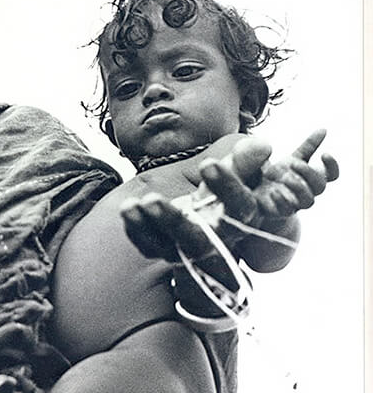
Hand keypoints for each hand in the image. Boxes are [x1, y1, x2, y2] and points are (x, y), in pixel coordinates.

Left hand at [120, 130, 338, 262]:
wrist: (205, 213)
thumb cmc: (222, 191)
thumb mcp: (233, 174)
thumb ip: (244, 162)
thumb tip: (262, 145)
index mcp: (238, 220)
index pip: (239, 210)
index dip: (228, 187)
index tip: (209, 163)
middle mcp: (213, 240)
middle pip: (197, 240)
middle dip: (173, 221)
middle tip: (151, 198)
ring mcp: (185, 247)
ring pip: (168, 246)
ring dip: (149, 226)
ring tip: (133, 205)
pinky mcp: (163, 247)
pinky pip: (148, 245)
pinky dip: (136, 229)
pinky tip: (128, 208)